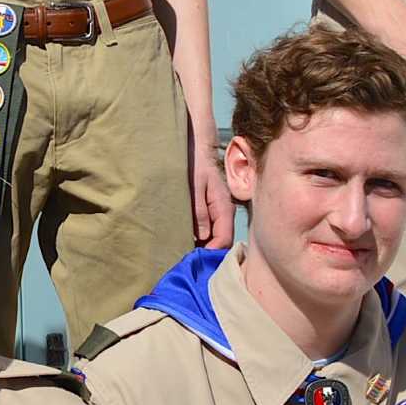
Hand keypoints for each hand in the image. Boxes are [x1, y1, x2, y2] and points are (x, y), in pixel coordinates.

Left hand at [188, 114, 233, 248]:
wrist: (194, 143)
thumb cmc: (193, 162)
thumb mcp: (194, 185)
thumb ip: (198, 210)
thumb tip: (202, 236)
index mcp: (223, 207)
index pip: (223, 240)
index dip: (210, 253)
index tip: (194, 261)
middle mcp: (223, 211)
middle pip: (219, 241)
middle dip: (205, 251)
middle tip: (185, 260)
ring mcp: (216, 210)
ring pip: (212, 235)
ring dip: (200, 244)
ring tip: (182, 252)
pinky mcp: (208, 207)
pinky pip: (207, 227)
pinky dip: (197, 235)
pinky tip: (183, 237)